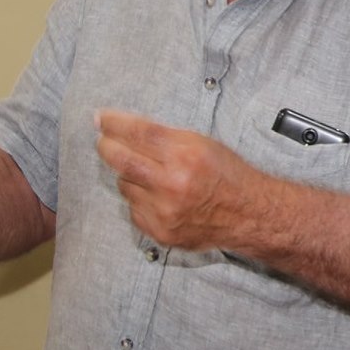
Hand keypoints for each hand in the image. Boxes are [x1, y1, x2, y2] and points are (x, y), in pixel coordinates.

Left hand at [95, 110, 261, 250]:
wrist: (247, 214)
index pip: (139, 132)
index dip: (114, 123)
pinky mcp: (161, 231)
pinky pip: (133, 209)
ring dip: (130, 177)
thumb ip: (166, 137)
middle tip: (103, 141)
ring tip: (150, 175)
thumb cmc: (226, 175)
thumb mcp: (202, 144)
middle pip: (121, 160)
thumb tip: (126, 128)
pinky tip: (158, 197)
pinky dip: (140, 200)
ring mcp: (165, 211)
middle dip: (106, 147)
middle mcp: (173, 183)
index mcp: (186, 155)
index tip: (101, 118)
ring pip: (124, 186)